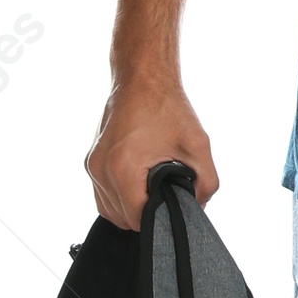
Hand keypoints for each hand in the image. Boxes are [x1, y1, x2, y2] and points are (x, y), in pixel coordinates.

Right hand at [85, 78, 219, 227]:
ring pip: (109, 211)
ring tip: (153, 190)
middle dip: (147, 214)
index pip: (138, 219)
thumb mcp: (199, 145)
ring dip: (131, 209)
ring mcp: (93, 166)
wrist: (142, 78)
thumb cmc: (166, 106)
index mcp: (123, 168)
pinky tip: (139, 186)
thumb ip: (206, 183)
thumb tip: (197, 206)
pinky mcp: (91, 161)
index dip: (160, 219)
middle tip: (167, 196)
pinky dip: (120, 198)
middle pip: (122, 219)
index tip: (174, 207)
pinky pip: (103, 195)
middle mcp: (102, 169)